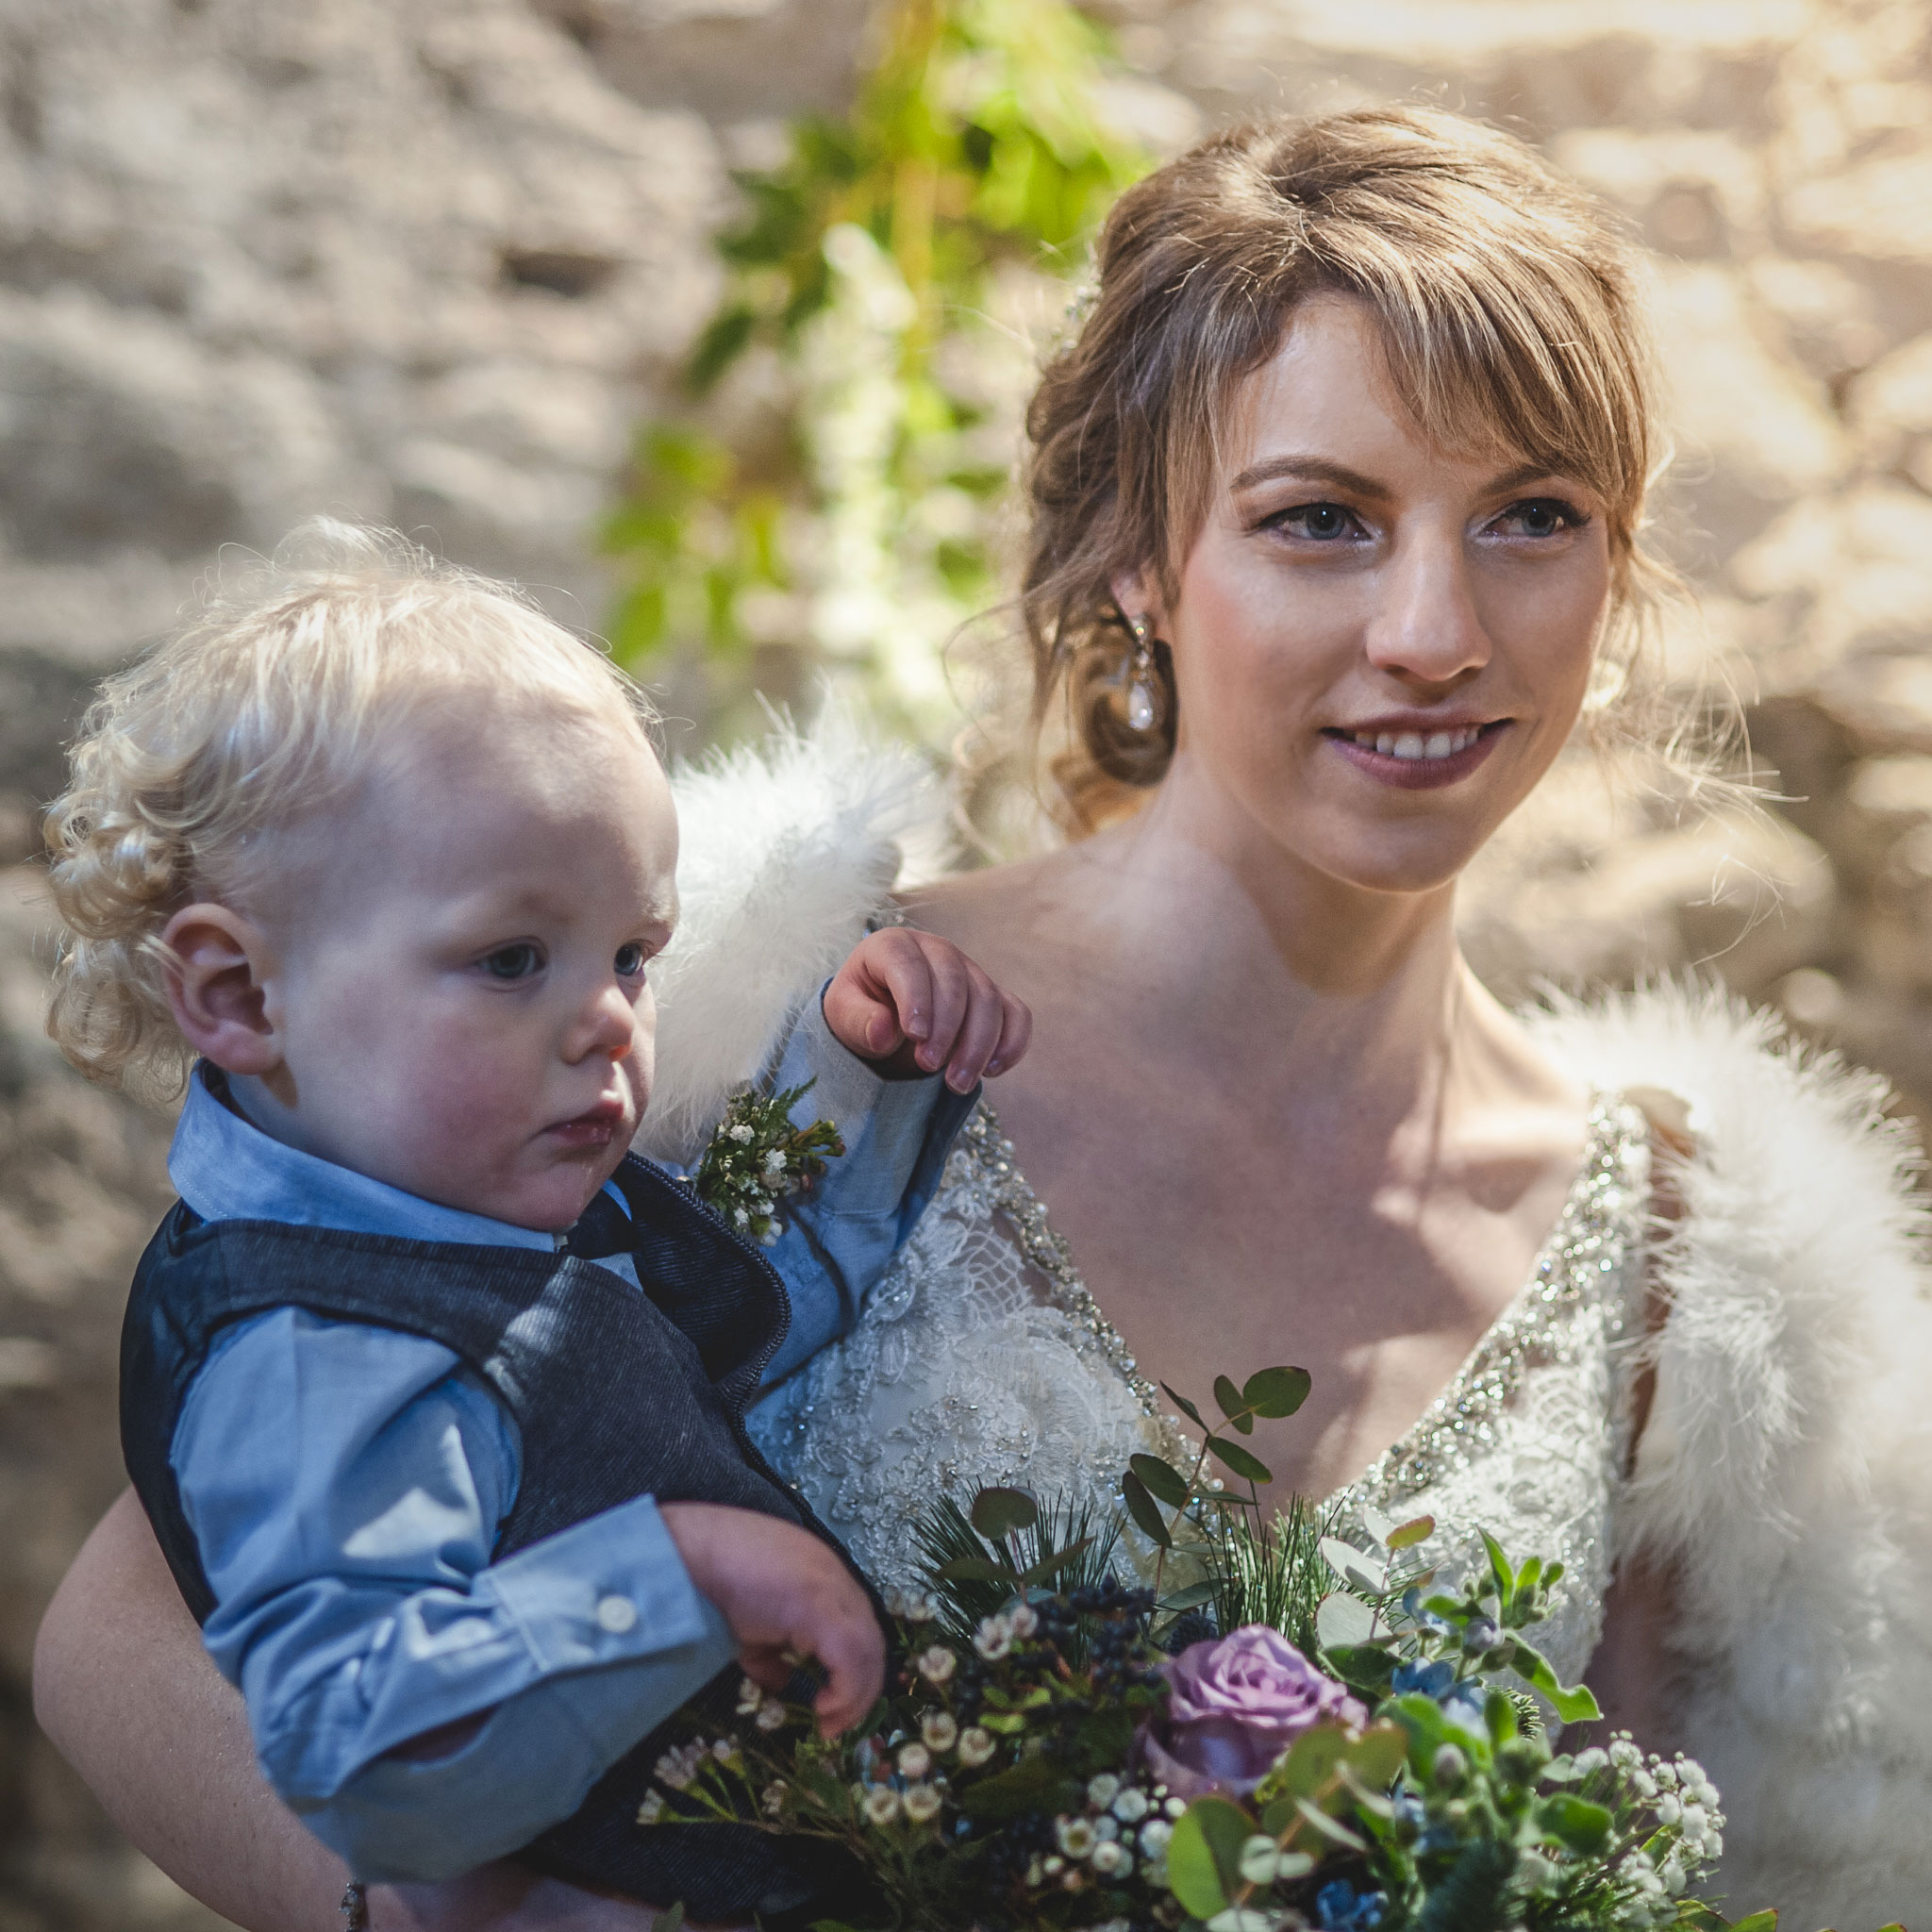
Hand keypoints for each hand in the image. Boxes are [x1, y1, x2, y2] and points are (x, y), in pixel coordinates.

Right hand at [658, 1503, 883, 1736]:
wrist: (686, 1556)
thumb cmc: (710, 1582)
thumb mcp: (747, 1625)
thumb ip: (772, 1654)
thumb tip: (784, 1684)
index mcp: (821, 1578)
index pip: (858, 1627)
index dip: (852, 1671)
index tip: (831, 1704)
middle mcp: (835, 1578)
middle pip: (871, 1640)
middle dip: (859, 1688)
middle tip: (835, 1724)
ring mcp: (831, 1587)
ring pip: (868, 1649)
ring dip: (855, 1694)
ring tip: (829, 1722)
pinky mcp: (821, 1605)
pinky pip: (851, 1654)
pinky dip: (846, 1687)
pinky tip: (823, 1707)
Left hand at [822, 927, 1031, 1091]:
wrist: (881, 1018)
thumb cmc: (860, 1011)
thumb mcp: (843, 1016)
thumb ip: (859, 1021)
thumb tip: (882, 1032)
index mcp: (893, 945)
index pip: (909, 964)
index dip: (916, 998)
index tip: (915, 1036)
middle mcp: (937, 951)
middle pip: (955, 982)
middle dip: (947, 1029)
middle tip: (928, 1067)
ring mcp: (969, 972)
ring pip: (989, 1000)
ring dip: (978, 1045)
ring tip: (956, 1083)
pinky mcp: (993, 997)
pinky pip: (1017, 1014)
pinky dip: (1012, 1043)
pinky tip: (992, 1071)